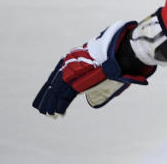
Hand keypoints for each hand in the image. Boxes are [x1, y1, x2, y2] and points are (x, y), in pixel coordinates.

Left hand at [33, 21, 154, 116]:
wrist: (125, 53)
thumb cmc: (119, 59)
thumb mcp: (105, 68)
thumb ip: (96, 81)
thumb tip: (93, 99)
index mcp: (76, 58)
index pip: (59, 74)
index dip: (53, 86)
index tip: (49, 96)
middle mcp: (70, 63)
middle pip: (53, 82)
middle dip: (47, 96)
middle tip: (41, 107)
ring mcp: (72, 72)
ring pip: (56, 91)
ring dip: (51, 104)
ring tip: (48, 114)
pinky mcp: (76, 81)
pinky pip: (64, 96)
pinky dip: (59, 106)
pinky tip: (56, 113)